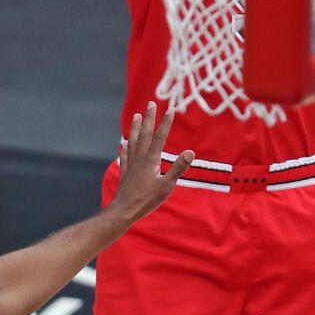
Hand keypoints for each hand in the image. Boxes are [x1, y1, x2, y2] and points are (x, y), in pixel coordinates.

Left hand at [110, 102, 193, 223]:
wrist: (124, 211)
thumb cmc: (147, 200)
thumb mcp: (167, 186)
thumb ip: (178, 168)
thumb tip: (191, 152)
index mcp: (151, 160)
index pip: (160, 137)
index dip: (166, 122)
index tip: (170, 108)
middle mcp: (140, 158)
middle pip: (145, 134)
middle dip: (149, 118)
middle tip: (151, 103)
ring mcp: (131, 165)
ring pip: (133, 141)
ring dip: (135, 128)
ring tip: (136, 116)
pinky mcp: (125, 173)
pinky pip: (125, 156)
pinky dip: (125, 148)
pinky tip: (123, 143)